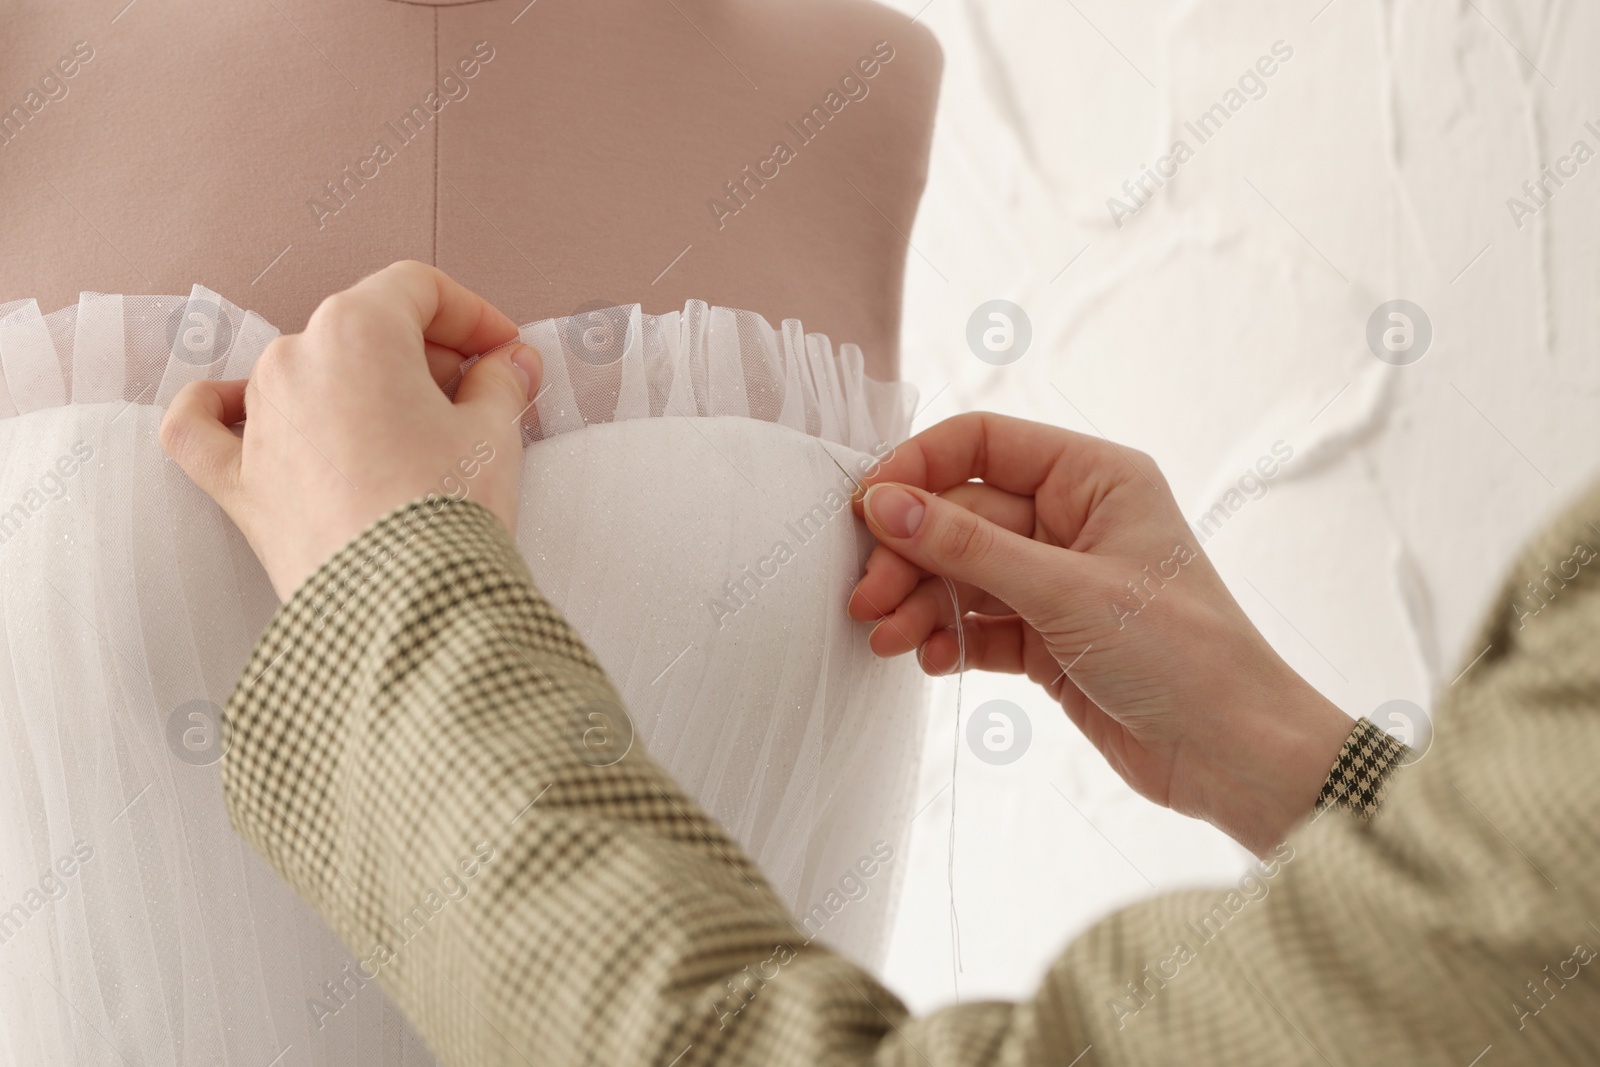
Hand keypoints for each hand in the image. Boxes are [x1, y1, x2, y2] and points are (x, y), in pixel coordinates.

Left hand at [160, 261, 541, 599]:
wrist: (404, 603)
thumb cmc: (447, 511)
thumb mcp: (494, 433)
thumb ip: (500, 382)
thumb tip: (508, 363)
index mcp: (357, 331)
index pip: (418, 289)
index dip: (471, 314)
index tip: (504, 351)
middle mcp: (294, 359)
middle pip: (365, 328)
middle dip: (426, 353)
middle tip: (478, 395)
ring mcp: (258, 419)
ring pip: (303, 369)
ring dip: (358, 384)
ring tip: (411, 428)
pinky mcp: (238, 480)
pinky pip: (206, 427)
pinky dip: (222, 411)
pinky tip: (239, 409)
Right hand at [848, 412, 1352, 854]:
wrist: (1235, 757)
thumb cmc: (1183, 656)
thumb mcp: (1065, 592)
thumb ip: (968, 546)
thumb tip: (886, 504)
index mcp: (1094, 478)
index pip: (984, 445)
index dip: (918, 468)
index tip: (866, 507)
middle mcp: (1074, 521)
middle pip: (961, 516)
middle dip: (911, 557)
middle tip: (867, 597)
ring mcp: (1059, 582)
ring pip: (963, 575)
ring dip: (920, 605)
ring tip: (885, 639)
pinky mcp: (1049, 639)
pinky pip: (978, 624)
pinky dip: (948, 639)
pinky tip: (927, 660)